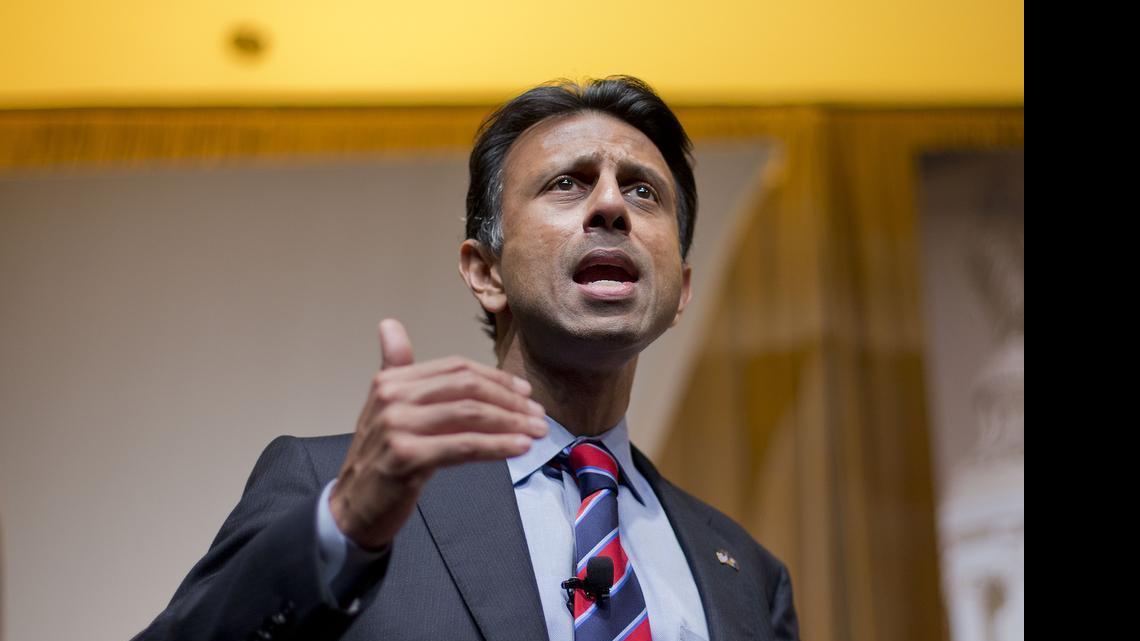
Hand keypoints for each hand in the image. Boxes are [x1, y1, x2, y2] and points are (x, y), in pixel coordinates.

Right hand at [329, 319, 545, 549]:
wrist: (352, 508)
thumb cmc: (379, 460)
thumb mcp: (385, 409)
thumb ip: (396, 368)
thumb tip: (390, 325)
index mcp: (390, 381)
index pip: (456, 368)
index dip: (496, 378)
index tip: (525, 393)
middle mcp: (391, 397)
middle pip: (466, 387)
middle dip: (510, 401)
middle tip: (538, 416)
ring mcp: (396, 426)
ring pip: (470, 415)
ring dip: (511, 423)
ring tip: (537, 433)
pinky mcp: (406, 456)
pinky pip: (464, 445)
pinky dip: (497, 446)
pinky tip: (519, 448)